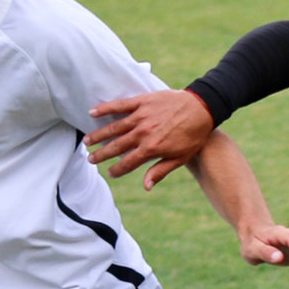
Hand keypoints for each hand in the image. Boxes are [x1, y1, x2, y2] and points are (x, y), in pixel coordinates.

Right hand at [85, 89, 214, 188]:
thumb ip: (160, 171)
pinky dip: (105, 108)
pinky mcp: (142, 101)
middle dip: (101, 154)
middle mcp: (143, 133)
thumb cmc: (193, 135)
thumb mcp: (180, 158)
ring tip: (86, 141)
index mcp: (151, 148)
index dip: (117, 170)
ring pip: (114, 127)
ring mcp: (141, 116)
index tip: (109, 173)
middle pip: (116, 146)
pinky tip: (92, 112)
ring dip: (98, 135)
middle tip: (91, 159)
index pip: (127, 163)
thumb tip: (146, 186)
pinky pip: (119, 105)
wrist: (202, 108)